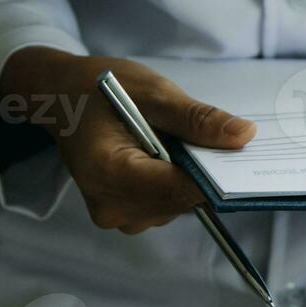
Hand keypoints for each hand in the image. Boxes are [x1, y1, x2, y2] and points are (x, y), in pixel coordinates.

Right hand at [0, 46, 255, 233]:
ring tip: (175, 140)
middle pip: (183, 199)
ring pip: (181, 203)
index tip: (241, 155)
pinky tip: (169, 154)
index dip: (215, 175)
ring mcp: (118, 216)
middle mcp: (111, 206)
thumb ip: (197, 119)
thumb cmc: (98, 91)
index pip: (179, 188)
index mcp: (108, 172)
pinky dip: (179, 180)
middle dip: (203, 170)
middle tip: (204, 135)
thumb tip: (244, 136)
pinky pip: (171, 203)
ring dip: (190, 174)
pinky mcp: (128, 214)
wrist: (61, 100)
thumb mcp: (153, 93)